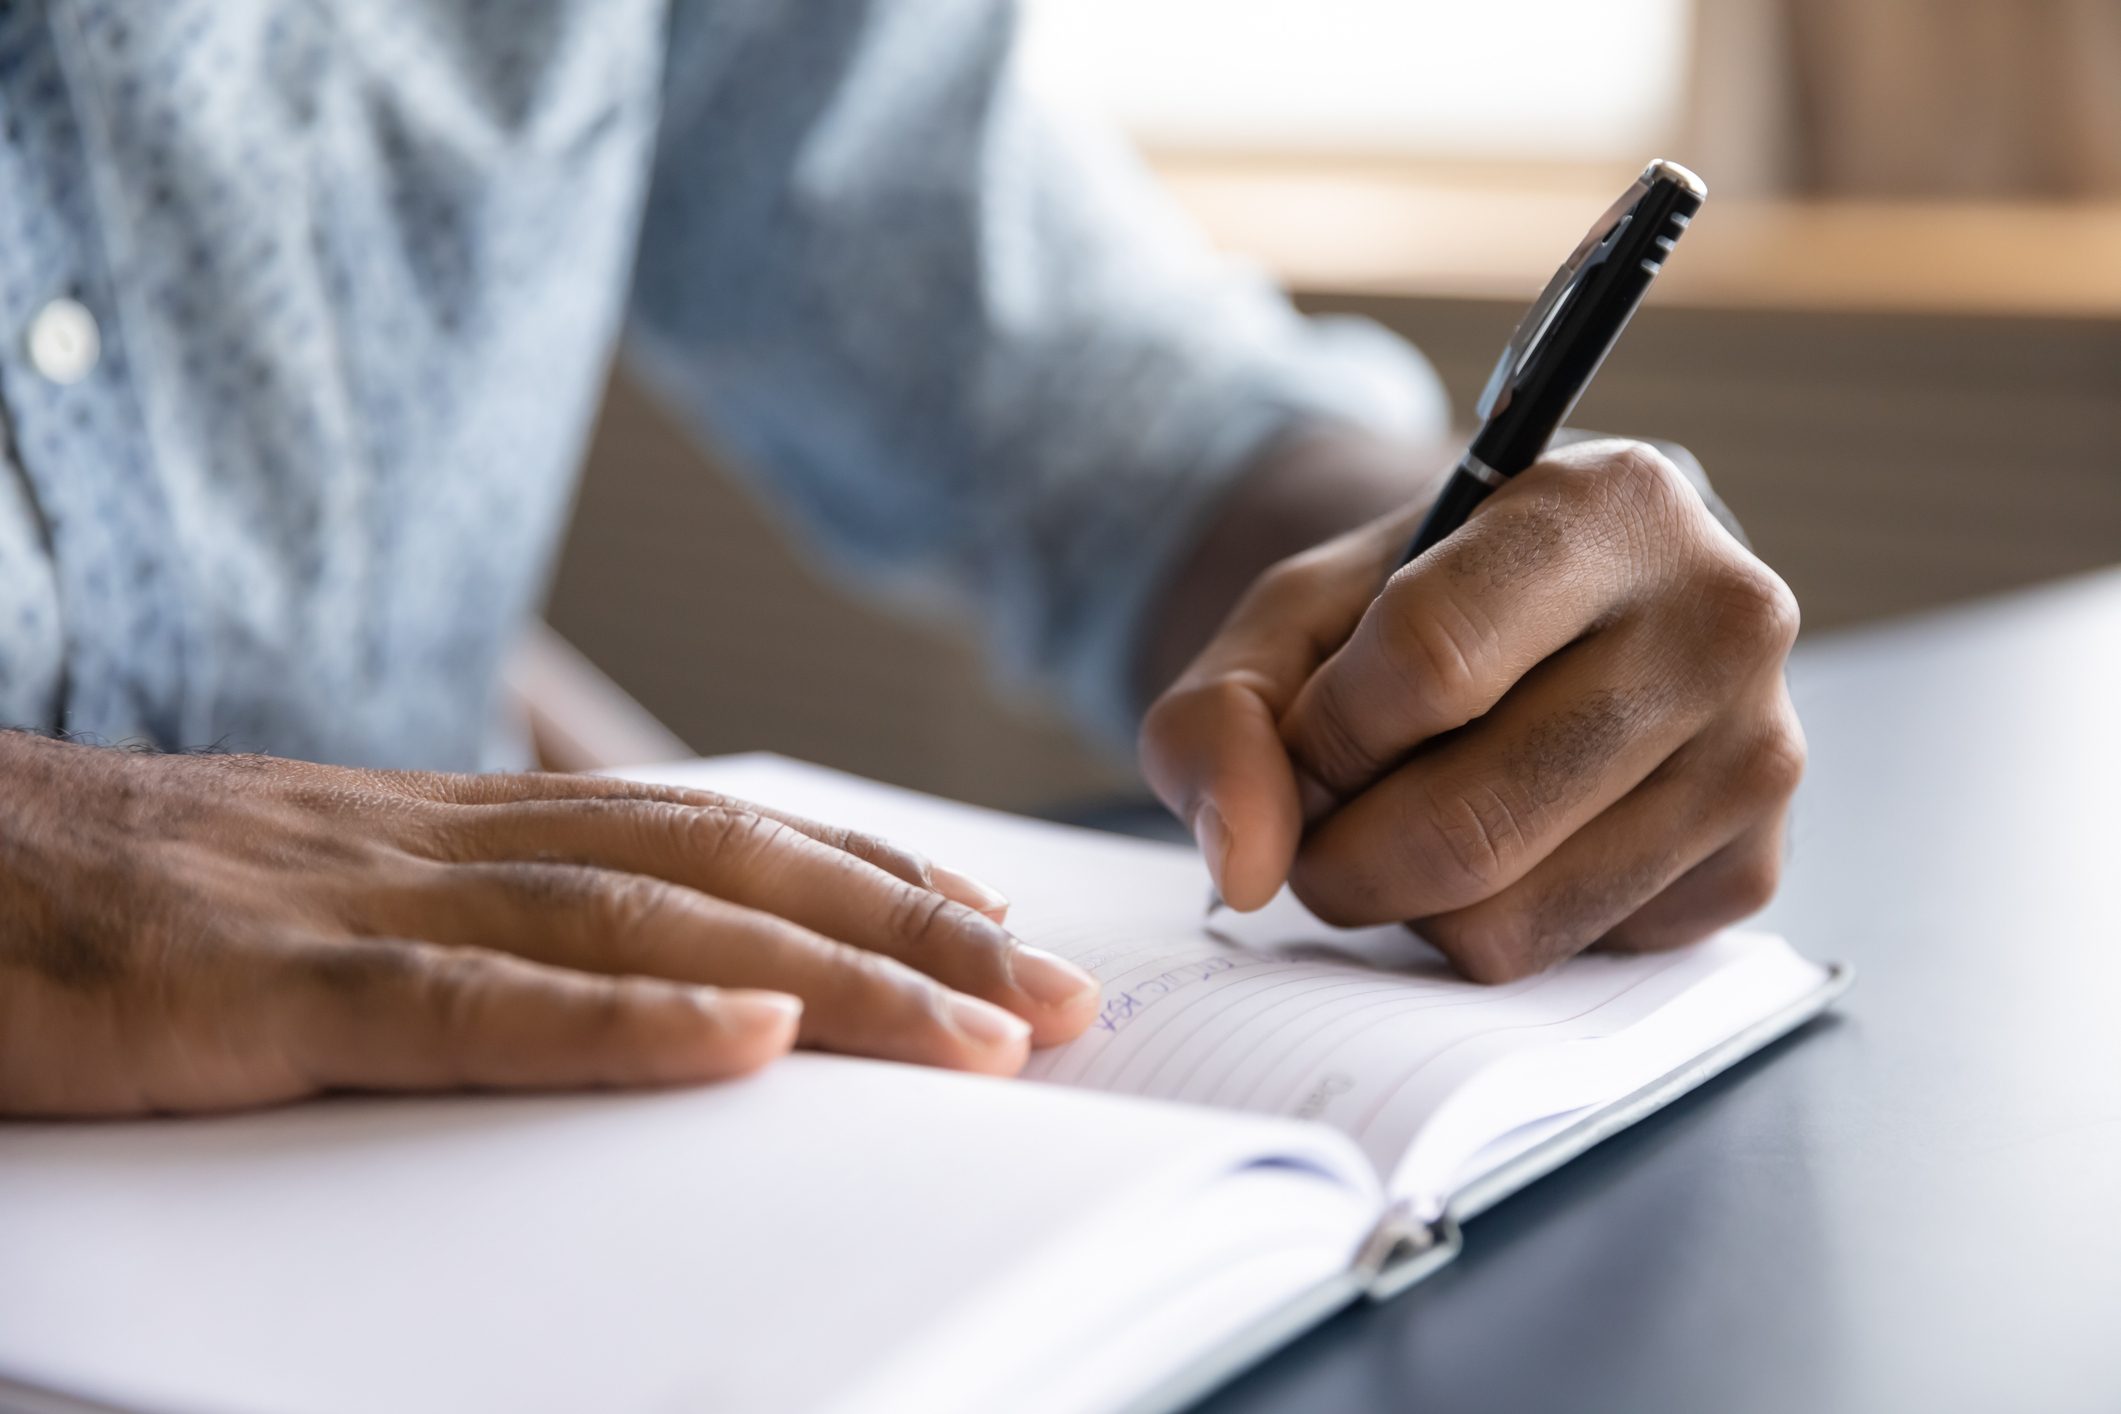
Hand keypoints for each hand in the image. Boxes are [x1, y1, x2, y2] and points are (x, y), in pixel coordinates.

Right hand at [0, 736, 1097, 1115]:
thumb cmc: (98, 904)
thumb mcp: (306, 906)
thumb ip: (452, 933)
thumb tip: (602, 983)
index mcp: (447, 826)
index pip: (706, 833)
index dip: (865, 876)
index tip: (993, 926)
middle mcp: (432, 839)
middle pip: (723, 867)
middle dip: (909, 930)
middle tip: (1060, 997)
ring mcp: (349, 902)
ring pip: (640, 922)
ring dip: (831, 974)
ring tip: (982, 1029)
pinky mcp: (252, 989)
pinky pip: (469, 1001)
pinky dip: (624, 1019)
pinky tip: (751, 1036)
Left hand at [1141, 439, 1803, 981]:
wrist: (1554, 622)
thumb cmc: (1416, 608)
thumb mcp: (1292, 617)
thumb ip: (1221, 716)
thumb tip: (1248, 869)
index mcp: (1613, 503)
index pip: (1429, 665)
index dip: (1326, 737)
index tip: (1308, 740)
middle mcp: (1722, 619)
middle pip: (1466, 825)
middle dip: (1342, 857)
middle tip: (1323, 824)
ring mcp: (1759, 754)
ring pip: (1510, 920)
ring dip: (1409, 905)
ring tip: (1413, 820)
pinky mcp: (1758, 868)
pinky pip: (1568, 961)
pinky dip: (1494, 927)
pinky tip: (1509, 844)